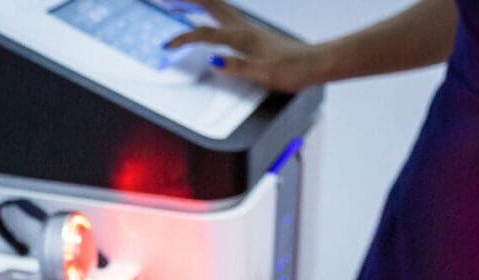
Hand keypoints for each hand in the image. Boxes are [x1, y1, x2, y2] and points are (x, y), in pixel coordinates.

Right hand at [165, 0, 323, 92]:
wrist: (312, 64)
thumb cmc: (292, 70)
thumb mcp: (263, 73)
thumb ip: (238, 67)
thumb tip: (214, 62)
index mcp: (241, 38)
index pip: (205, 33)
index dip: (184, 37)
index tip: (167, 44)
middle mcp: (243, 28)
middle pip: (209, 4)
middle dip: (186, 0)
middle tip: (166, 1)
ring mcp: (247, 29)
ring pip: (217, 6)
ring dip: (197, 1)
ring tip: (180, 2)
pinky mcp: (252, 34)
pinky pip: (224, 15)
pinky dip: (210, 10)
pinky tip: (209, 15)